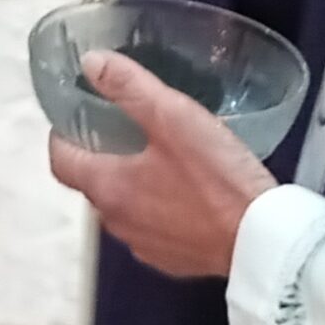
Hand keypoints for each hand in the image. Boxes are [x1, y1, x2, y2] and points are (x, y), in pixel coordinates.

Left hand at [48, 51, 278, 278]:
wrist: (262, 241)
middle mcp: (116, 222)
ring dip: (131, 184)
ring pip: (123, 208)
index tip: (76, 117)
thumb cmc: (217, 177)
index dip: (62, 136)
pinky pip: (152, 229)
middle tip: (125, 128)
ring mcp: (144, 245)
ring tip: (159, 157)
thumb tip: (91, 63)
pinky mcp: (172, 261)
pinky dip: (158, 210)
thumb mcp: (173, 117)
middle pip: (92, 183)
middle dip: (101, 156)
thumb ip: (130, 87)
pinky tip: (186, 194)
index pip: (61, 161)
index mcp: (107, 187)